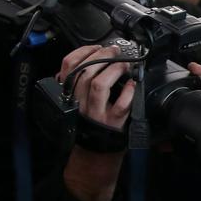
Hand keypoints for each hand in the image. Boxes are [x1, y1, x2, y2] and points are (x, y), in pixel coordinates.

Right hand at [57, 45, 133, 200]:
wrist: (95, 153)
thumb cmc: (91, 123)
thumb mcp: (80, 101)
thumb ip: (81, 83)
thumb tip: (95, 58)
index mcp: (70, 94)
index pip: (67, 66)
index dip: (83, 52)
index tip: (97, 47)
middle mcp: (80, 102)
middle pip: (85, 72)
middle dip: (101, 57)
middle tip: (115, 51)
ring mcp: (96, 113)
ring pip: (99, 85)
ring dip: (113, 71)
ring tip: (124, 65)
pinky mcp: (113, 123)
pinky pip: (120, 105)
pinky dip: (128, 93)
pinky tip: (133, 85)